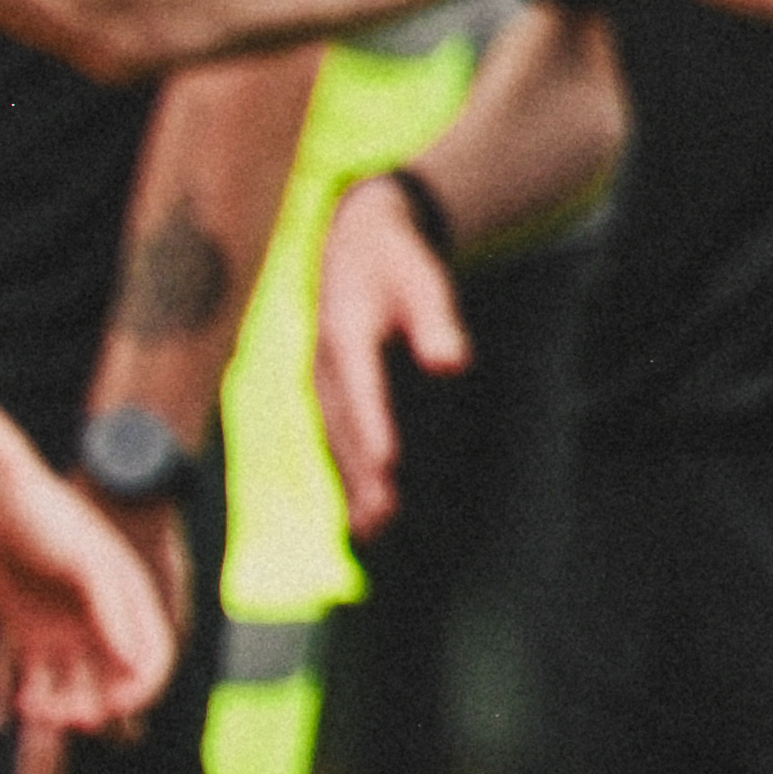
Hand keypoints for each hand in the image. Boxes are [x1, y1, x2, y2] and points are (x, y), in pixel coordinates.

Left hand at [0, 425, 172, 748]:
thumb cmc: (47, 520)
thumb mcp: (85, 561)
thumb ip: (112, 610)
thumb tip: (137, 664)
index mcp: (131, 601)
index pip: (152, 659)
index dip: (141, 690)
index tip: (114, 708)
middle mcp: (103, 622)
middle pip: (115, 683)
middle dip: (99, 707)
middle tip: (72, 719)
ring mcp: (66, 631)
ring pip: (77, 689)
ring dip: (66, 709)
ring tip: (39, 710)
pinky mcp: (29, 636)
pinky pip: (40, 682)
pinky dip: (36, 700)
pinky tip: (23, 704)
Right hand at [315, 171, 466, 535]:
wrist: (357, 243)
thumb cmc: (398, 262)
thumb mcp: (424, 279)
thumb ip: (437, 321)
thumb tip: (451, 364)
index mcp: (346, 330)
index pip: (361, 384)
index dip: (373, 424)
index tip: (387, 462)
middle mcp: (325, 362)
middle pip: (343, 424)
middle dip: (360, 472)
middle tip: (382, 516)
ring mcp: (321, 380)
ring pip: (334, 439)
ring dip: (349, 484)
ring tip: (372, 530)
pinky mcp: (329, 393)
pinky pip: (335, 439)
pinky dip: (345, 475)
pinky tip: (361, 514)